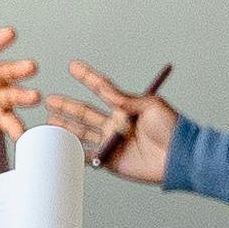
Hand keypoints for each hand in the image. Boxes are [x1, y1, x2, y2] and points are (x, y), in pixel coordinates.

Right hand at [44, 59, 179, 184]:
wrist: (178, 156)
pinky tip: (60, 145)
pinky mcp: (110, 160)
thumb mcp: (151, 104)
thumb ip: (125, 98)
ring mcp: (112, 142)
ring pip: (82, 133)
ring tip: (50, 121)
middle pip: (85, 113)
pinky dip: (73, 151)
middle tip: (51, 99)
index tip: (73, 67)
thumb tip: (106, 90)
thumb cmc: (171, 128)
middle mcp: (116, 124)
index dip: (87, 77)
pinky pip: (87, 155)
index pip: (102, 89)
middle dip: (67, 106)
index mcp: (125, 108)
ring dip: (65, 126)